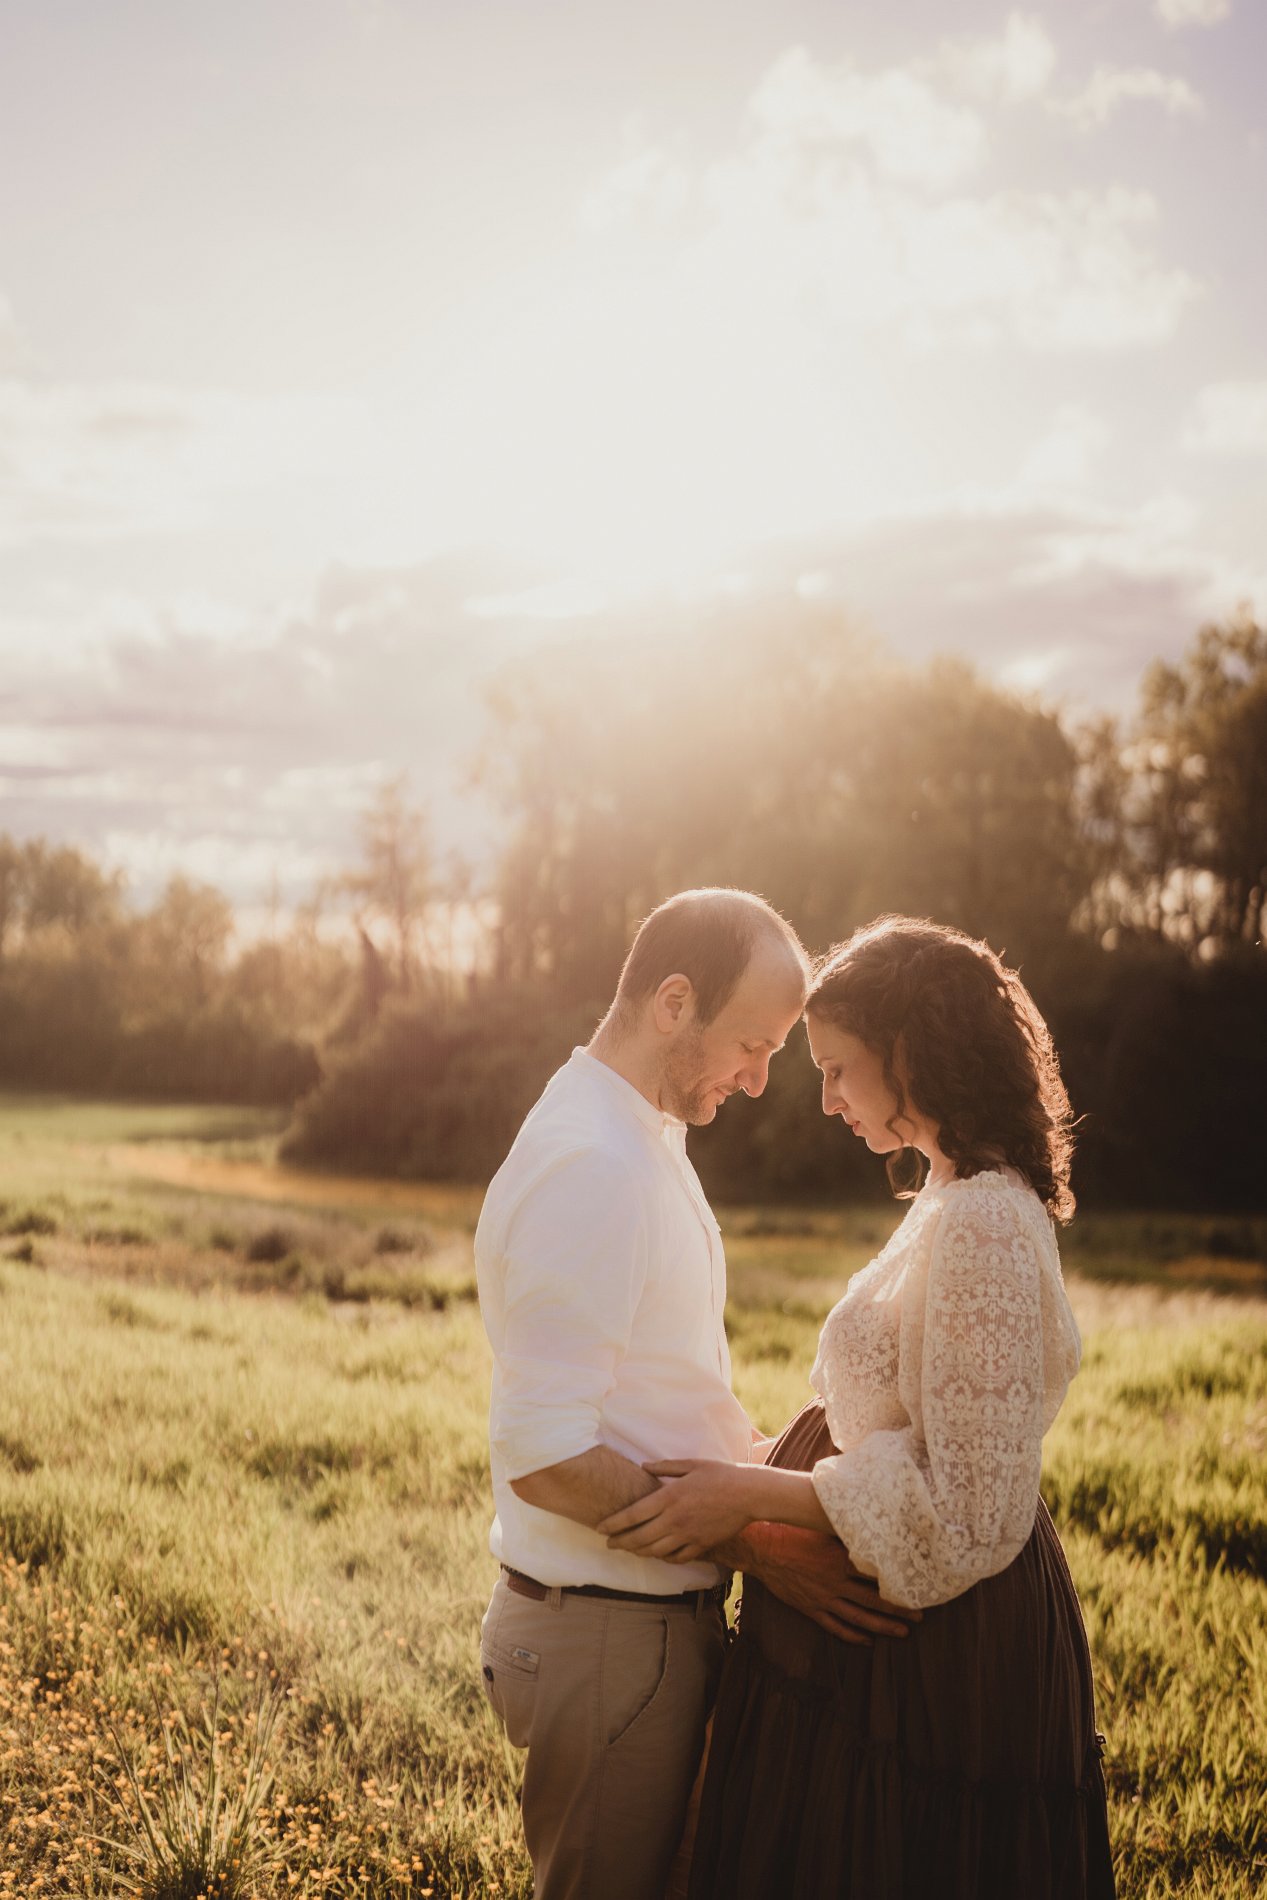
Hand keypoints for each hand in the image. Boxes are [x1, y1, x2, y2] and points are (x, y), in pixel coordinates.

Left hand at [597, 1460, 757, 1562]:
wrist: (749, 1495)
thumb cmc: (720, 1474)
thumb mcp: (691, 1464)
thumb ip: (664, 1466)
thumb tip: (644, 1466)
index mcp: (669, 1497)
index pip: (633, 1515)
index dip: (613, 1524)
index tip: (600, 1528)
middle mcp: (675, 1520)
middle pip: (639, 1538)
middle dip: (620, 1542)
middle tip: (608, 1544)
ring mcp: (688, 1535)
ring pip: (654, 1551)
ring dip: (637, 1552)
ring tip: (628, 1549)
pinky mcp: (701, 1545)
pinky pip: (676, 1558)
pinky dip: (663, 1558)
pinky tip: (657, 1554)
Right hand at [739, 1522, 921, 1645]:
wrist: (762, 1549)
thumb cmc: (792, 1531)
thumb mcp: (822, 1528)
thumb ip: (845, 1535)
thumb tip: (870, 1530)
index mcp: (840, 1560)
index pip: (877, 1575)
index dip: (898, 1582)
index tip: (917, 1586)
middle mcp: (835, 1582)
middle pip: (874, 1600)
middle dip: (899, 1610)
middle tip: (920, 1617)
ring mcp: (824, 1599)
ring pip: (859, 1618)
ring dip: (883, 1626)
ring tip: (903, 1632)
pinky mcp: (811, 1609)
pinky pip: (836, 1627)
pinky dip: (853, 1636)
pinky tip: (867, 1641)